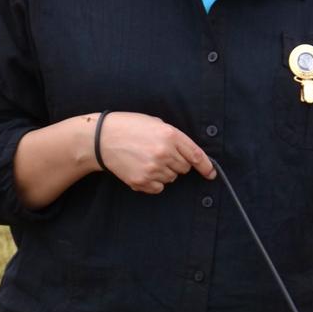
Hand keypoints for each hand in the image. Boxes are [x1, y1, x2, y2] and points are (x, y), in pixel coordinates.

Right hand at [96, 112, 215, 193]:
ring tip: (146, 159)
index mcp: (170, 135)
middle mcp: (164, 153)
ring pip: (171, 178)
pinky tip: (141, 169)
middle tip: (159, 154)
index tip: (211, 174)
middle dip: (176, 163)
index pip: (196, 155)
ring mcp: (153, 169)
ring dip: (164, 172)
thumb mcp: (155, 124)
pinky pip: (159, 187)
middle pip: (184, 168)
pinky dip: (154, 182)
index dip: (206, 167)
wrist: (102, 139)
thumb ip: (174, 138)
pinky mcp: (142, 181)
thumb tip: (190, 155)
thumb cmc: (129, 127)